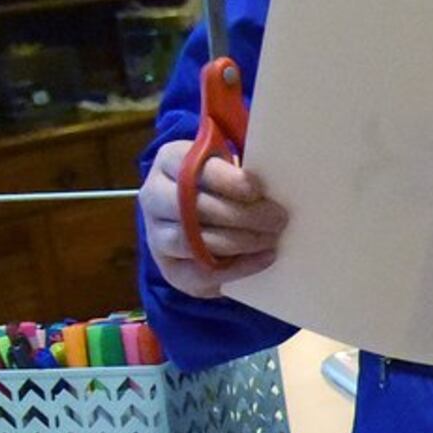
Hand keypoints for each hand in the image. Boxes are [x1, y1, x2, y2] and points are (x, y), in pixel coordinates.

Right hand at [142, 150, 285, 297]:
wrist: (203, 224)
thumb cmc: (224, 188)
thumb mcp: (229, 168)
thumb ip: (242, 171)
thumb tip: (275, 181)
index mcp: (169, 161)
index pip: (191, 168)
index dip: (225, 180)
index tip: (257, 189)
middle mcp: (154, 196)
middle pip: (192, 207)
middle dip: (241, 215)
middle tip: (277, 218)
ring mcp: (157, 234)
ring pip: (192, 241)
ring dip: (239, 241)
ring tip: (271, 238)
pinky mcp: (170, 268)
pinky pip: (201, 271)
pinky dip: (237, 267)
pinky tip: (264, 257)